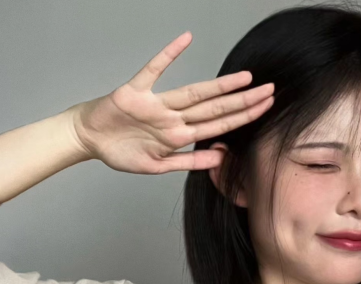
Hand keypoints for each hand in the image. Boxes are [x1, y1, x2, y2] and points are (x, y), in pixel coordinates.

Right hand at [68, 31, 273, 173]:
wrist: (89, 139)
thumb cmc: (121, 151)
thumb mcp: (156, 166)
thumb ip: (187, 163)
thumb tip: (221, 158)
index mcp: (178, 136)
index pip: (218, 126)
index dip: (242, 117)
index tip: (266, 108)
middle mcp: (172, 118)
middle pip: (214, 109)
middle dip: (243, 102)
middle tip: (271, 91)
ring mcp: (155, 105)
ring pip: (193, 93)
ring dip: (219, 86)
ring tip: (246, 78)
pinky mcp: (135, 92)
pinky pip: (153, 70)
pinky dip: (168, 55)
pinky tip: (185, 40)